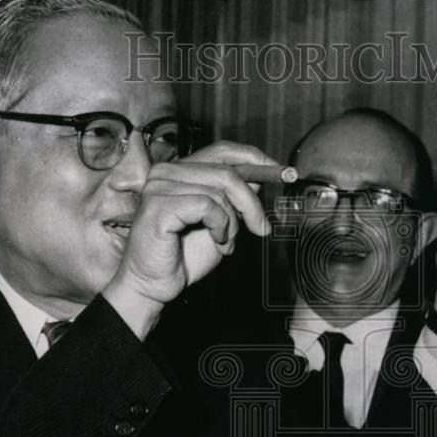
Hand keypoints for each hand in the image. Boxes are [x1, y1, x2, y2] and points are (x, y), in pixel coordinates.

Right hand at [103, 141, 275, 337]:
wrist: (155, 286)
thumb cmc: (183, 257)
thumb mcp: (221, 222)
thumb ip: (234, 197)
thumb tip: (260, 175)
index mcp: (181, 171)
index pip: (223, 150)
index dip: (255, 158)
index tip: (281, 171)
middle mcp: (167, 172)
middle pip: (228, 171)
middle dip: (252, 203)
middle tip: (260, 228)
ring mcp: (160, 186)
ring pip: (220, 190)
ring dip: (233, 223)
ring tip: (225, 242)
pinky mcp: (158, 204)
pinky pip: (208, 206)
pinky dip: (220, 227)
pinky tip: (215, 242)